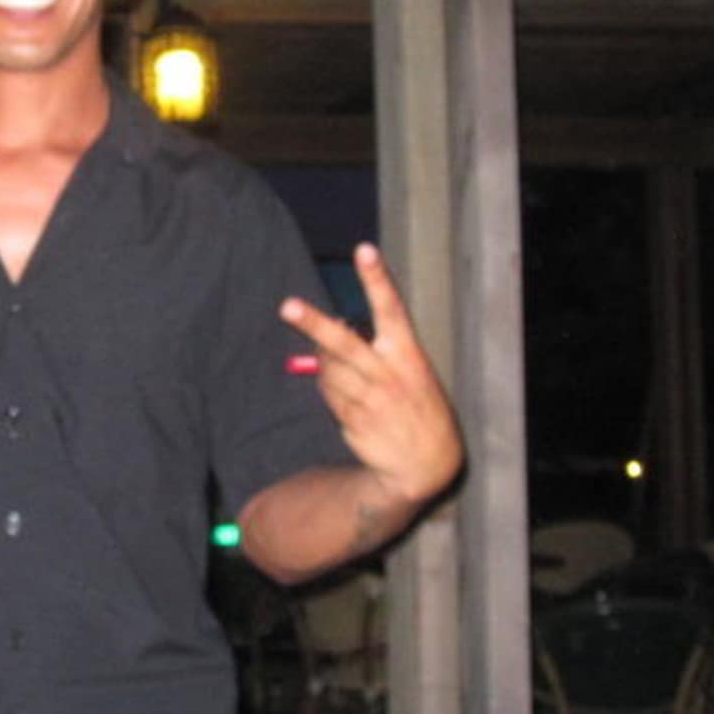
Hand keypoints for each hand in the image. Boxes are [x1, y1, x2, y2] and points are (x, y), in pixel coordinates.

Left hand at [279, 242, 461, 509]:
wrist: (426, 463)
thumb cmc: (415, 405)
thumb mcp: (412, 372)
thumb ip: (378, 350)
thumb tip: (337, 329)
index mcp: (408, 353)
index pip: (391, 308)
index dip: (376, 278)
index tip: (364, 250)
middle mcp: (387, 373)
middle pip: (343, 343)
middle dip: (314, 323)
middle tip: (287, 306)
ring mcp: (369, 398)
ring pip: (328, 370)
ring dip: (326, 367)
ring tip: (350, 378)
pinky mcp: (354, 419)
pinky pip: (327, 395)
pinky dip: (330, 392)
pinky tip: (350, 401)